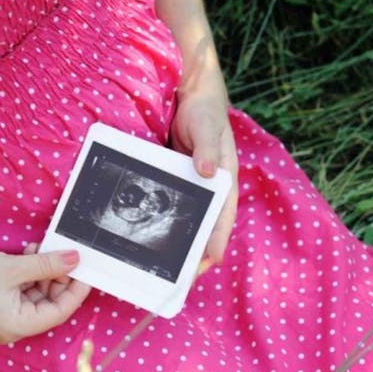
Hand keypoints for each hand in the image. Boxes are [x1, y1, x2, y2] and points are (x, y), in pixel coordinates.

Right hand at [0, 245, 90, 343]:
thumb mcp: (14, 267)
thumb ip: (47, 265)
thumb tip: (75, 260)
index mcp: (18, 326)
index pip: (59, 312)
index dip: (75, 291)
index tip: (87, 272)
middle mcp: (13, 326)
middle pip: (49, 303)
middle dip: (58, 278)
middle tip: (67, 255)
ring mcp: (6, 316)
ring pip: (37, 294)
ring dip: (44, 271)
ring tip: (44, 249)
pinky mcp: (0, 303)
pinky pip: (24, 290)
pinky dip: (30, 273)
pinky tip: (32, 253)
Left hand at [170, 70, 238, 263]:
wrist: (189, 95)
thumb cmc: (204, 111)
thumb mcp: (207, 127)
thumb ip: (207, 148)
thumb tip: (207, 171)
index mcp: (224, 180)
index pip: (223, 216)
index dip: (217, 239)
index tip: (209, 261)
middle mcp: (209, 188)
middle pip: (204, 226)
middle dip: (195, 252)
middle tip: (179, 276)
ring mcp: (192, 187)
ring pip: (187, 221)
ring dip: (178, 241)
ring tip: (162, 266)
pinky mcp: (176, 182)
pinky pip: (171, 206)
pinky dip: (164, 221)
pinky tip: (148, 234)